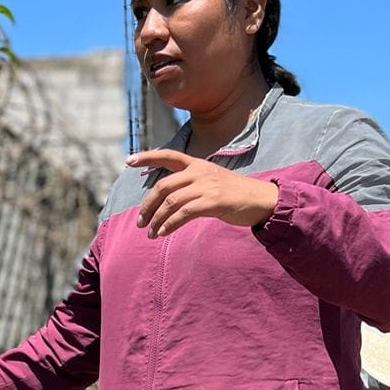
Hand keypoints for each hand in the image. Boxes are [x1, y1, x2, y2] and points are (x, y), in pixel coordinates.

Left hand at [127, 149, 278, 239]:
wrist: (261, 200)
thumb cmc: (235, 194)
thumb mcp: (212, 181)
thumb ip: (192, 184)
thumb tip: (169, 198)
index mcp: (197, 164)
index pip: (168, 155)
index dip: (147, 157)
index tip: (128, 161)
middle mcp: (199, 172)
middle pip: (163, 186)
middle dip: (147, 205)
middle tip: (140, 221)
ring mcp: (206, 186)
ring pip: (170, 202)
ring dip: (156, 220)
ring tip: (149, 233)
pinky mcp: (212, 201)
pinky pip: (183, 214)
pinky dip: (169, 225)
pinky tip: (162, 233)